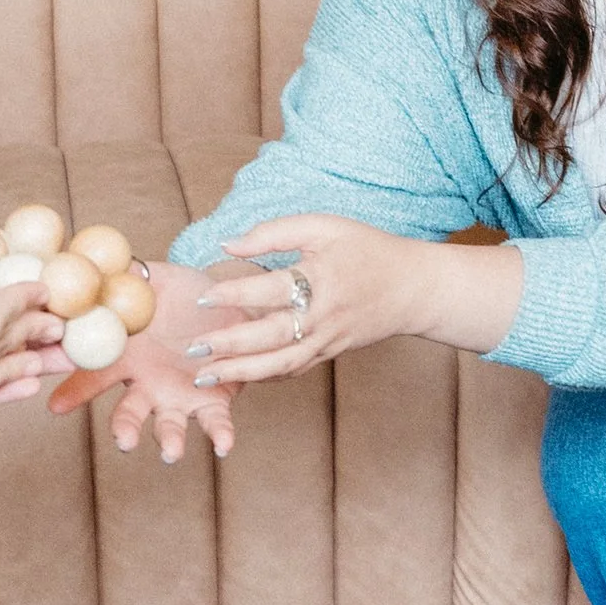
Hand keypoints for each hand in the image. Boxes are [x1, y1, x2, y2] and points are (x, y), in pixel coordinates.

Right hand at [0, 279, 63, 433]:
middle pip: (9, 344)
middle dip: (38, 333)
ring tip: (52, 361)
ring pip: (1, 375)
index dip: (22, 297)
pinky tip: (25, 390)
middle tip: (65, 329)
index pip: (0, 311)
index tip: (45, 290)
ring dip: (30, 365)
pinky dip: (5, 393)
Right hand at [45, 260, 237, 465]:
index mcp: (127, 357)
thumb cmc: (186, 293)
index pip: (94, 376)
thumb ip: (128, 277)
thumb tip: (97, 266)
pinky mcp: (213, 401)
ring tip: (169, 452)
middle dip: (125, 429)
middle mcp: (148, 384)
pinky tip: (223, 445)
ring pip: (168, 424)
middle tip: (124, 441)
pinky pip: (215, 422)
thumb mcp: (157, 278)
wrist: (231, 304)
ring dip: (168, 440)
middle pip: (129, 412)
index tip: (56, 407)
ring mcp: (179, 396)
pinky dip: (219, 435)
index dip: (75, 391)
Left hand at [187, 214, 523, 385]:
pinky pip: (292, 370)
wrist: (413, 288)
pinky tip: (236, 378)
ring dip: (240, 373)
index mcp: (321, 280)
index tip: (202, 297)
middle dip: (229, 346)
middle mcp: (323, 317)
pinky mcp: (329, 354)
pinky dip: (263, 377)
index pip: (271, 290)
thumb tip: (227, 245)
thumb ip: (274, 232)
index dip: (235, 294)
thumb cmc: (367, 249)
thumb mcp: (324, 226)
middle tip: (192, 350)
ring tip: (204, 378)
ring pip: (279, 364)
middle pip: (270, 337)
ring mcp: (327, 341)